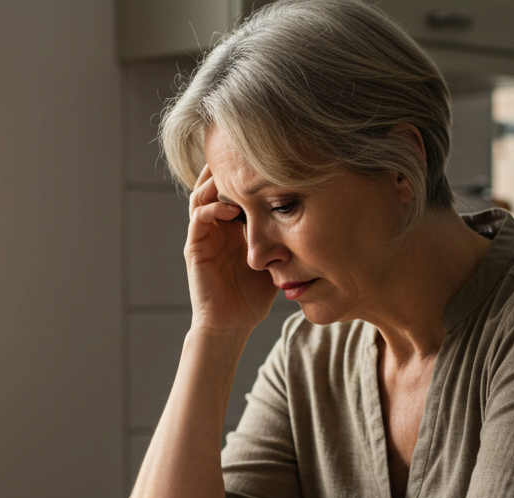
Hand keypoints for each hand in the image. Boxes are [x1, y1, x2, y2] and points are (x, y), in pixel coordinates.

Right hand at [184, 165, 277, 332]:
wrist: (233, 324)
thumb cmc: (255, 295)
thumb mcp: (276, 259)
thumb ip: (285, 237)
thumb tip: (318, 218)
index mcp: (233, 224)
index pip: (234, 188)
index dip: (245, 172)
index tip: (266, 158)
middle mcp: (216, 225)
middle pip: (213, 183)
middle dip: (227, 168)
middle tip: (245, 156)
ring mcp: (204, 235)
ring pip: (202, 195)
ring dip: (217, 184)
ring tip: (236, 177)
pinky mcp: (195, 248)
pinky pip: (198, 220)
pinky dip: (212, 209)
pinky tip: (230, 208)